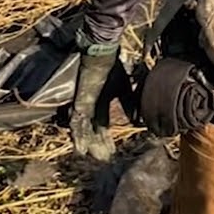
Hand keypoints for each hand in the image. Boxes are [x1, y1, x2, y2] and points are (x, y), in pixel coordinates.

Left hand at [70, 38, 118, 161]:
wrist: (101, 55)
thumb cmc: (112, 68)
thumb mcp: (124, 89)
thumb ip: (129, 104)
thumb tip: (136, 121)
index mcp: (102, 103)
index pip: (103, 125)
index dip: (106, 139)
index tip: (111, 152)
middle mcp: (91, 106)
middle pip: (93, 130)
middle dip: (97, 144)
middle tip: (102, 158)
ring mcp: (84, 106)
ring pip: (83, 129)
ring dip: (87, 143)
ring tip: (89, 156)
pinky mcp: (79, 103)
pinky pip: (77, 122)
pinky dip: (78, 136)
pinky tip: (79, 148)